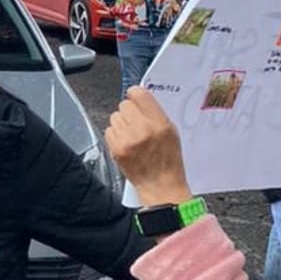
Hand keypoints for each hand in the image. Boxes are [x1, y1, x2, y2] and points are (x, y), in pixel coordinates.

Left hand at [105, 87, 193, 206]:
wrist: (160, 185)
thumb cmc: (168, 161)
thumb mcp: (172, 132)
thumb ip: (156, 114)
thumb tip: (140, 98)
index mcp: (160, 123)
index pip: (140, 94)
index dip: (135, 94)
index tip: (135, 98)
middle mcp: (143, 129)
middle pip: (124, 104)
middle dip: (129, 112)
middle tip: (136, 122)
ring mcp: (127, 139)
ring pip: (114, 117)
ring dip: (121, 123)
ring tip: (132, 135)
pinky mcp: (116, 148)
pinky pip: (109, 130)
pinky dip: (115, 135)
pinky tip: (126, 143)